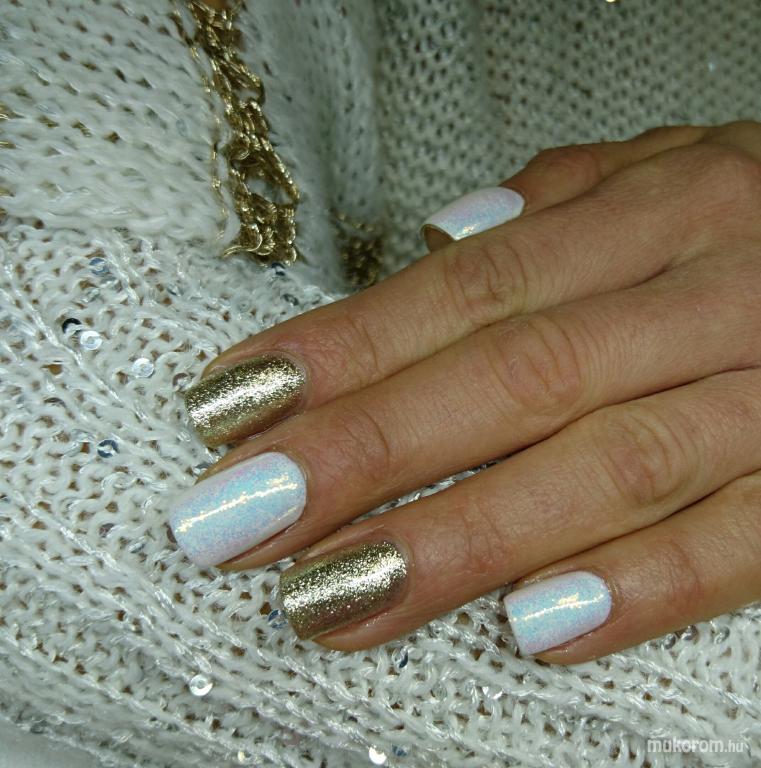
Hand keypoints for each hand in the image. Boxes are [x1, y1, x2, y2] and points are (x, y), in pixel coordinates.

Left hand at [169, 120, 760, 661]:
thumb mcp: (672, 180)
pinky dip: (642, 585)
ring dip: (462, 539)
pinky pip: (743, 542)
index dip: (345, 348)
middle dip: (364, 455)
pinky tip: (531, 628)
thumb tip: (441, 235)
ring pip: (604, 466)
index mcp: (657, 212)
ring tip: (333, 596)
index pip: (468, 288)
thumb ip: (559, 206)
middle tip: (239, 519)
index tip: (235, 407)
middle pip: (509, 379)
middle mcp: (710, 293)